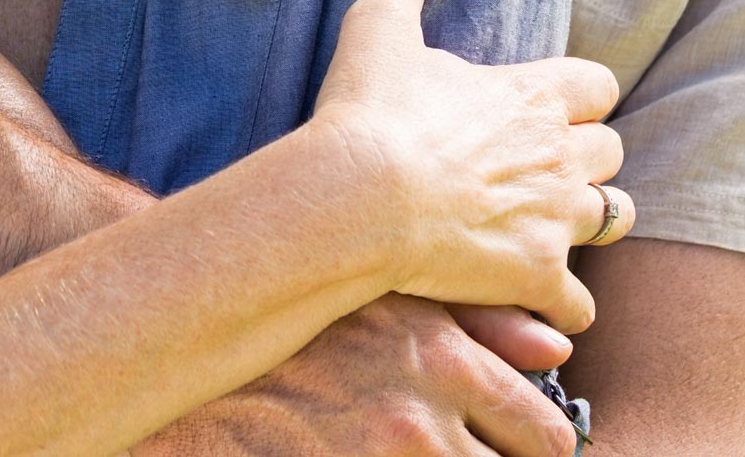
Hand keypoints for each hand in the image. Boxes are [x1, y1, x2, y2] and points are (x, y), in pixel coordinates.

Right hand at [134, 295, 581, 456]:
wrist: (188, 357)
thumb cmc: (294, 325)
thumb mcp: (386, 302)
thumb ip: (480, 320)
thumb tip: (555, 350)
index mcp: (441, 357)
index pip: (544, 432)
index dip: (537, 450)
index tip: (518, 452)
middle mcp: (420, 414)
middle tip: (462, 446)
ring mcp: (384, 455)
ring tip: (404, 442)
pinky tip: (369, 451)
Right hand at [310, 0, 632, 332]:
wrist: (357, 199)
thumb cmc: (368, 109)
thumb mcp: (379, 25)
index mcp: (534, 94)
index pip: (598, 86)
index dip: (578, 97)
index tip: (549, 106)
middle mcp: (561, 154)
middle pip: (612, 151)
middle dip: (586, 157)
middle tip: (543, 167)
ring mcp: (556, 219)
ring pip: (613, 218)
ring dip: (587, 220)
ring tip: (550, 226)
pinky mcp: (537, 275)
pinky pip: (579, 303)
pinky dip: (562, 303)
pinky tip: (535, 300)